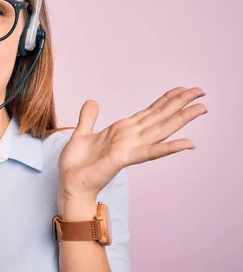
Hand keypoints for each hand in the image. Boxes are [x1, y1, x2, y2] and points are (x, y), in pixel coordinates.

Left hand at [57, 87, 206, 217]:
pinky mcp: (123, 158)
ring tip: (201, 108)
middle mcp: (130, 137)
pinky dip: (169, 148)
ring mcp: (129, 148)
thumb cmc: (77, 163)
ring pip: (160, 130)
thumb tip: (92, 101)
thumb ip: (88, 118)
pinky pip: (150, 152)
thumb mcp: (82, 133)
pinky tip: (187, 143)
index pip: (150, 112)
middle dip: (180, 103)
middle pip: (160, 117)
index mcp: (122, 130)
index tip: (183, 88)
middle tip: (201, 90)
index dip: (166, 100)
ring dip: (181, 119)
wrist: (70, 182)